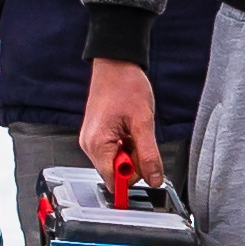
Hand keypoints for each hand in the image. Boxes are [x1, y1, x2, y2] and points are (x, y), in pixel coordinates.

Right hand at [76, 59, 160, 203]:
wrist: (116, 64)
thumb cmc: (125, 86)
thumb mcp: (143, 122)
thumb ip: (149, 154)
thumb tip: (154, 179)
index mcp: (97, 144)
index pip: (114, 181)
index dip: (133, 176)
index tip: (146, 164)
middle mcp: (89, 145)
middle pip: (115, 174)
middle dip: (133, 162)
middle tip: (140, 139)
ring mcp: (91, 141)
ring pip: (115, 163)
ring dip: (130, 153)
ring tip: (134, 130)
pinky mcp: (96, 136)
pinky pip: (113, 152)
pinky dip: (125, 146)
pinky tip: (128, 130)